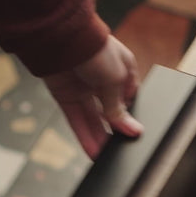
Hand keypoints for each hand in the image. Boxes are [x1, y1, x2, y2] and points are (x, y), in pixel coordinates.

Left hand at [43, 36, 141, 157]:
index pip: (130, 99)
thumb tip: (132, 130)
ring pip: (93, 119)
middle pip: (111, 112)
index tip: (134, 133)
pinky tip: (92, 151)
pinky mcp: (65, 96)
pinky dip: (84, 135)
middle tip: (121, 151)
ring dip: (99, 138)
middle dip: (115, 131)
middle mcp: (103, 80)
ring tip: (106, 159)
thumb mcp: (115, 80)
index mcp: (122, 70)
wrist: (61, 37)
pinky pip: (77, 119)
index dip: (131, 115)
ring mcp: (83, 88)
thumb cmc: (95, 49)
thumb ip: (119, 108)